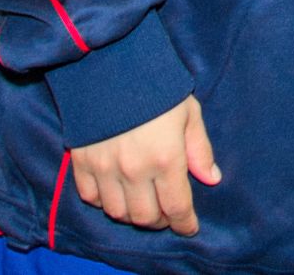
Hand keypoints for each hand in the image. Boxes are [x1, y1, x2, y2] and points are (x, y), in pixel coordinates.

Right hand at [70, 94, 218, 235]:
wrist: (110, 65)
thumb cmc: (157, 86)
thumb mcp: (189, 112)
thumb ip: (199, 149)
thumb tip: (211, 178)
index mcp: (166, 157)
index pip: (176, 206)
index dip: (184, 223)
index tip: (189, 228)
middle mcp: (134, 169)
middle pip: (145, 217)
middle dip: (159, 221)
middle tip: (167, 214)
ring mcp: (105, 168)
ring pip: (118, 212)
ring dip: (132, 214)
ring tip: (143, 204)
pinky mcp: (82, 162)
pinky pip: (91, 197)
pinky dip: (104, 202)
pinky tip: (116, 192)